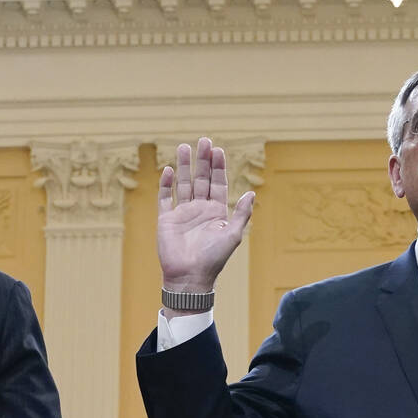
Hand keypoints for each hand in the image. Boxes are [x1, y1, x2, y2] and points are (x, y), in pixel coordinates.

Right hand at [157, 138, 254, 295]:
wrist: (190, 277)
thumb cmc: (214, 259)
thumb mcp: (233, 235)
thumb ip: (242, 214)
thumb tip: (251, 193)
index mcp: (216, 212)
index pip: (217, 184)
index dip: (218, 167)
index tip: (218, 150)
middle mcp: (200, 210)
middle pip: (201, 179)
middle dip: (203, 160)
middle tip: (204, 140)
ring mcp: (183, 213)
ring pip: (183, 184)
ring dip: (185, 166)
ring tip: (184, 147)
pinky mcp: (166, 220)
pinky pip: (165, 198)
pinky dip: (166, 184)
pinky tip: (169, 170)